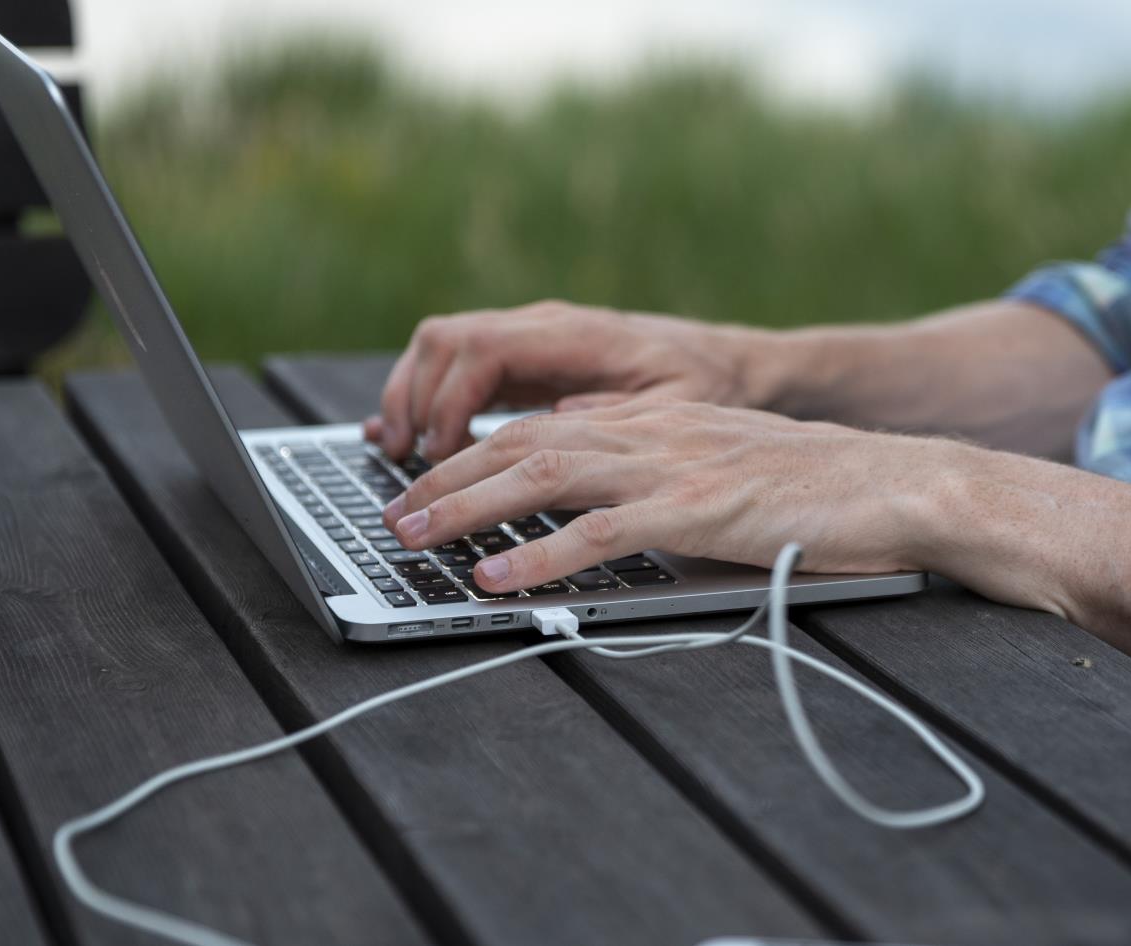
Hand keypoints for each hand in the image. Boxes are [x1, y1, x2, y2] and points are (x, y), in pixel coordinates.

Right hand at [365, 300, 785, 461]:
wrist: (730, 361)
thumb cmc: (710, 384)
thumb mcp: (680, 404)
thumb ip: (621, 411)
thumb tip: (558, 418)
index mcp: (578, 334)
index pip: (483, 349)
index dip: (449, 401)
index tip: (438, 453)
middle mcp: (546, 325)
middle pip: (446, 341)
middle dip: (414, 400)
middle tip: (406, 465)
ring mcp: (533, 337)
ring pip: (442, 347)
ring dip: (412, 397)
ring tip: (400, 456)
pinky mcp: (529, 357)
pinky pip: (459, 364)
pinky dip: (428, 395)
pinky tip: (409, 435)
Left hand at [379, 397, 964, 592]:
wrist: (896, 483)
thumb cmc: (816, 485)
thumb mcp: (722, 456)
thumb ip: (654, 456)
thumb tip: (588, 460)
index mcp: (657, 419)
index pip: (542, 424)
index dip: (473, 452)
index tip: (425, 481)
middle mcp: (653, 431)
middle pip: (524, 441)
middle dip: (448, 475)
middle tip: (392, 513)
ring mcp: (673, 467)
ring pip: (545, 475)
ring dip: (469, 508)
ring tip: (415, 538)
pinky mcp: (697, 511)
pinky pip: (600, 532)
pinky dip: (538, 556)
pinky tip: (497, 580)